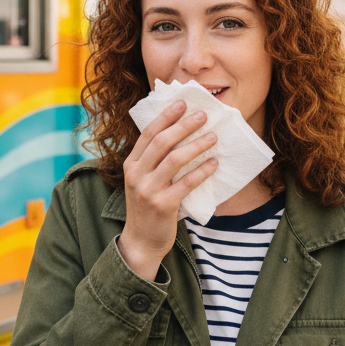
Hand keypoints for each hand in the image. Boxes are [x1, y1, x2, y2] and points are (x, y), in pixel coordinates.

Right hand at [119, 100, 217, 280]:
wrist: (141, 242)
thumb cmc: (146, 207)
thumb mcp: (142, 180)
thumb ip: (154, 161)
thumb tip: (179, 135)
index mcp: (131, 165)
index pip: (148, 134)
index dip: (166, 117)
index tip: (182, 103)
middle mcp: (136, 175)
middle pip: (162, 142)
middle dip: (184, 126)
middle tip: (203, 116)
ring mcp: (148, 190)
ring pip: (174, 160)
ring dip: (196, 145)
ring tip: (213, 137)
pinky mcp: (163, 205)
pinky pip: (186, 183)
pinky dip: (202, 171)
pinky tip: (214, 163)